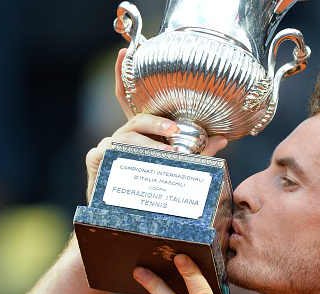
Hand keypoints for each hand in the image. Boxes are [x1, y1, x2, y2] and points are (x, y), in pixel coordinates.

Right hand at [85, 49, 227, 200]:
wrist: (123, 216)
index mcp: (139, 132)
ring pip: (127, 139)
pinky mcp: (96, 160)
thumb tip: (223, 139)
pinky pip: (113, 156)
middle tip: (174, 133)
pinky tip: (139, 168)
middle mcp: (121, 135)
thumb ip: (198, 152)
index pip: (129, 98)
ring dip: (150, 147)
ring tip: (168, 156)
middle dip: (156, 124)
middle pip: (136, 121)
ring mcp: (107, 146)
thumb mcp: (178, 167)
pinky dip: (130, 161)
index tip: (125, 51)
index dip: (125, 73)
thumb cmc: (152, 187)